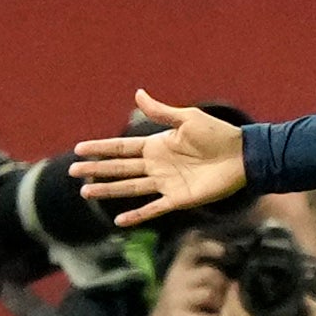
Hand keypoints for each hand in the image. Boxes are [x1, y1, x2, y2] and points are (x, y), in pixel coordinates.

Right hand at [70, 92, 249, 225]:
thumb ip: (160, 112)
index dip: (100, 148)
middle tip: (72, 171)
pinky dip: (136, 215)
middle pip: (119, 168)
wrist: (243, 156)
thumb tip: (138, 94)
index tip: (79, 149)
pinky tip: (119, 221)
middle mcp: (157, 166)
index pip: (121, 148)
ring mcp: (165, 184)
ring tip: (85, 192)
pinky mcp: (178, 199)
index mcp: (157, 145)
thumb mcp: (187, 118)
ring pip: (129, 188)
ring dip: (107, 190)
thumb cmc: (218, 134)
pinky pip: (153, 209)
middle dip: (96, 169)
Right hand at [142, 236, 230, 315]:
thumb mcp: (184, 282)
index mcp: (178, 268)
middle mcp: (175, 279)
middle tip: (224, 295)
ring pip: (209, 293)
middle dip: (222, 284)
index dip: (208, 246)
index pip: (191, 248)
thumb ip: (201, 270)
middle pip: (209, 273)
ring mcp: (175, 299)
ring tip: (217, 309)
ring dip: (219, 303)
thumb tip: (231, 261)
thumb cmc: (179, 304)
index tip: (223, 251)